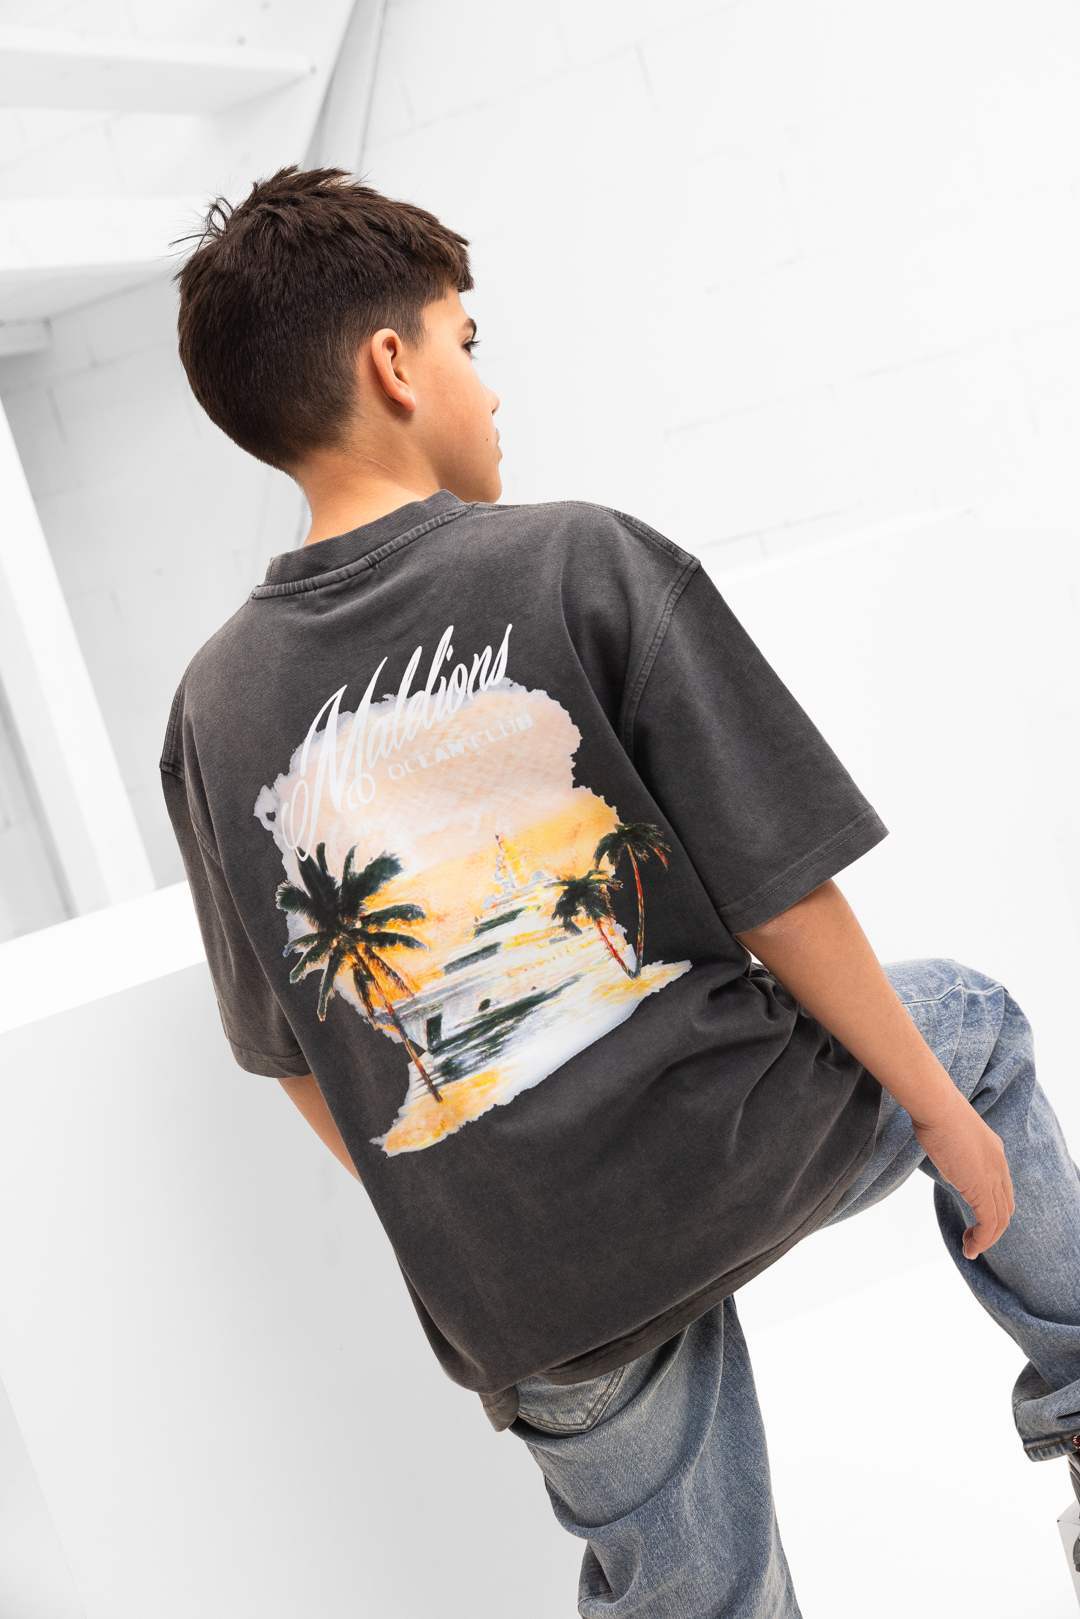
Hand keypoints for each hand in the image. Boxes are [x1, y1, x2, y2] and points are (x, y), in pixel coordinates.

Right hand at [911, 1090, 1014, 1257]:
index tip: (974, 1219)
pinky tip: (969, 1247)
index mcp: (994, 1152)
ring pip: (1000, 1220)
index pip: (1002, 1189)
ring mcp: (993, 1177)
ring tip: (970, 1249)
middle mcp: (999, 1166)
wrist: (936, 1105)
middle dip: (992, 1229)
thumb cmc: (934, 1111)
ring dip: (986, 1239)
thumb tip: (947, 1162)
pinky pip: (990, 1223)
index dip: (992, 1209)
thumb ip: (954, 1152)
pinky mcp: (982, 1188)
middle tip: (973, 1239)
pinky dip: (982, 1239)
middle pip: (1005, 1207)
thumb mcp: (949, 1134)